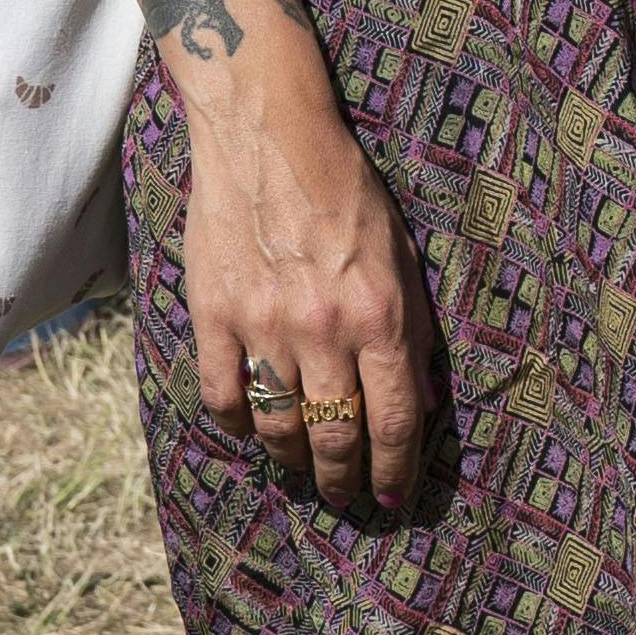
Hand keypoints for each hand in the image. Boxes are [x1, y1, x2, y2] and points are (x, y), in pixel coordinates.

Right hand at [182, 73, 438, 512]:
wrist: (269, 136)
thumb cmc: (347, 190)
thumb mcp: (403, 256)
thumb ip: (410, 329)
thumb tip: (421, 401)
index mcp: (382, 315)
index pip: (396, 421)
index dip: (395, 471)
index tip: (391, 497)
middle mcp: (325, 329)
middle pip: (337, 435)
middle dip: (345, 481)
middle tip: (346, 499)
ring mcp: (265, 325)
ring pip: (279, 427)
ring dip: (294, 460)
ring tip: (303, 469)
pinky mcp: (214, 315)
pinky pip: (223, 396)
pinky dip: (238, 424)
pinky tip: (251, 430)